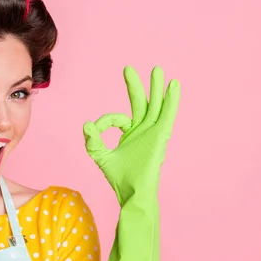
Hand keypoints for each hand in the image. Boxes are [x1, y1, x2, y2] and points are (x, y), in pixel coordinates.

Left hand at [83, 65, 179, 204]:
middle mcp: (143, 131)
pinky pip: (167, 115)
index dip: (105, 121)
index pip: (117, 118)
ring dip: (156, 87)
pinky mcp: (161, 136)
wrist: (133, 192)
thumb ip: (93, 140)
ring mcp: (152, 132)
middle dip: (135, 85)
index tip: (96, 129)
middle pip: (140, 102)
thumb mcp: (100, 156)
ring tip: (157, 70)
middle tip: (127, 68)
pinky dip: (171, 101)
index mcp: (130, 134)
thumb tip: (86, 124)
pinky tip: (174, 86)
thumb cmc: (119, 178)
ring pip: (156, 105)